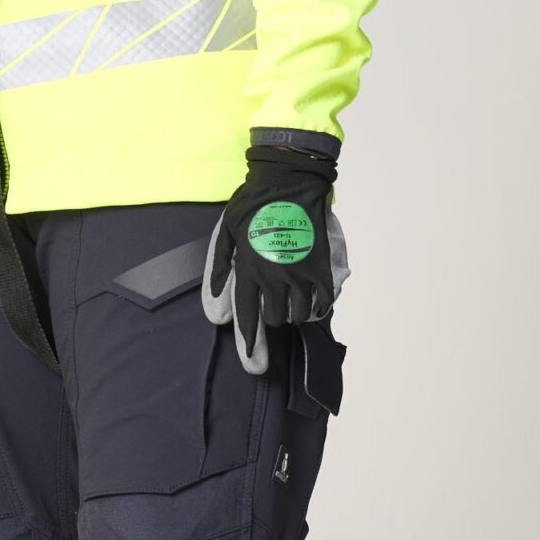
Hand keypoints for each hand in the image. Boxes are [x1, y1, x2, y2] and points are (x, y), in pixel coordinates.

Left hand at [206, 134, 341, 344]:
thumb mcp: (226, 231)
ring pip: (299, 315)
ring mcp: (299, 273)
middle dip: (273, 317)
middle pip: (275, 319)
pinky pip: (323, 301)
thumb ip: (220, 266)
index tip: (252, 359)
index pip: (247, 315)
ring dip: (295, 312)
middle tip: (274, 303)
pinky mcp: (320, 267)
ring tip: (293, 299)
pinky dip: (318, 305)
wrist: (289, 181)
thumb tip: (215, 300)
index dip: (249, 341)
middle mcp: (274, 277)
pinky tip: (313, 298)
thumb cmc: (253, 203)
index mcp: (248, 269)